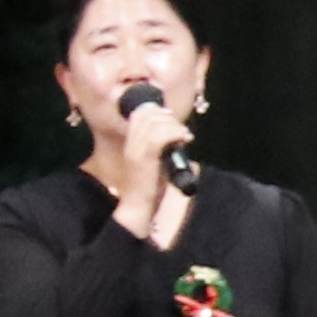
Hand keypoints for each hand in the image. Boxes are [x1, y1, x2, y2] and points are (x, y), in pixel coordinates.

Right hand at [101, 105, 196, 248]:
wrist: (139, 206)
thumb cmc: (150, 187)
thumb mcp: (155, 161)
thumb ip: (161, 146)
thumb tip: (177, 133)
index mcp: (132, 142)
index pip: (140, 114)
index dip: (158, 111)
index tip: (172, 119)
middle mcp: (132, 143)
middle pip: (148, 115)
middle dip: (169, 118)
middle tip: (181, 131)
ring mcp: (137, 150)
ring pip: (154, 123)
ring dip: (173, 126)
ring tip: (184, 136)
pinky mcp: (144, 158)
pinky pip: (158, 137)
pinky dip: (174, 134)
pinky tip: (184, 139)